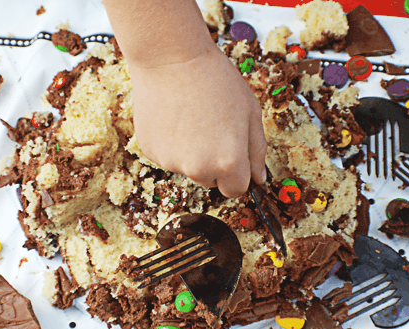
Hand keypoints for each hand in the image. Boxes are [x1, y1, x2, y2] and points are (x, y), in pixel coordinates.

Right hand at [128, 45, 266, 197]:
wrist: (170, 59)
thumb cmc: (215, 79)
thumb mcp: (250, 112)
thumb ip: (257, 150)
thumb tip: (258, 179)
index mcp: (228, 162)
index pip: (235, 190)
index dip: (237, 175)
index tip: (234, 160)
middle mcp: (198, 169)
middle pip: (210, 181)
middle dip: (214, 164)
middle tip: (212, 128)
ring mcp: (171, 163)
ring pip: (187, 169)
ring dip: (192, 154)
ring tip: (191, 119)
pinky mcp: (150, 152)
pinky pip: (167, 156)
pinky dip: (172, 144)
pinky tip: (174, 118)